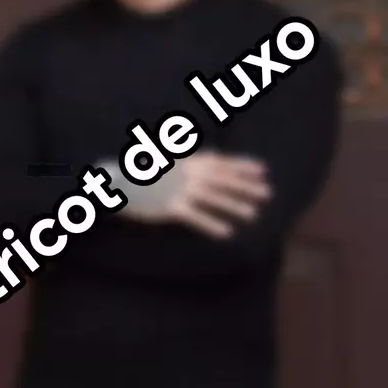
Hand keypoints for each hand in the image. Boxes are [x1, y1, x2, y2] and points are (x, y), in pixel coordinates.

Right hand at [100, 151, 271, 238]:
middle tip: (267, 193)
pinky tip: (227, 233)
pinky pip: (195, 217)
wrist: (119, 182)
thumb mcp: (171, 160)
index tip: (262, 171)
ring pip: (213, 198)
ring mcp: (180, 190)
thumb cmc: (145, 172)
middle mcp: (188, 174)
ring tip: (253, 214)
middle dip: (246, 186)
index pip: (222, 162)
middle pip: (223, 180)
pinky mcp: (171, 207)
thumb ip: (192, 160)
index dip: (243, 166)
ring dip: (234, 205)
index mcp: (189, 162)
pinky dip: (211, 224)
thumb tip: (212, 155)